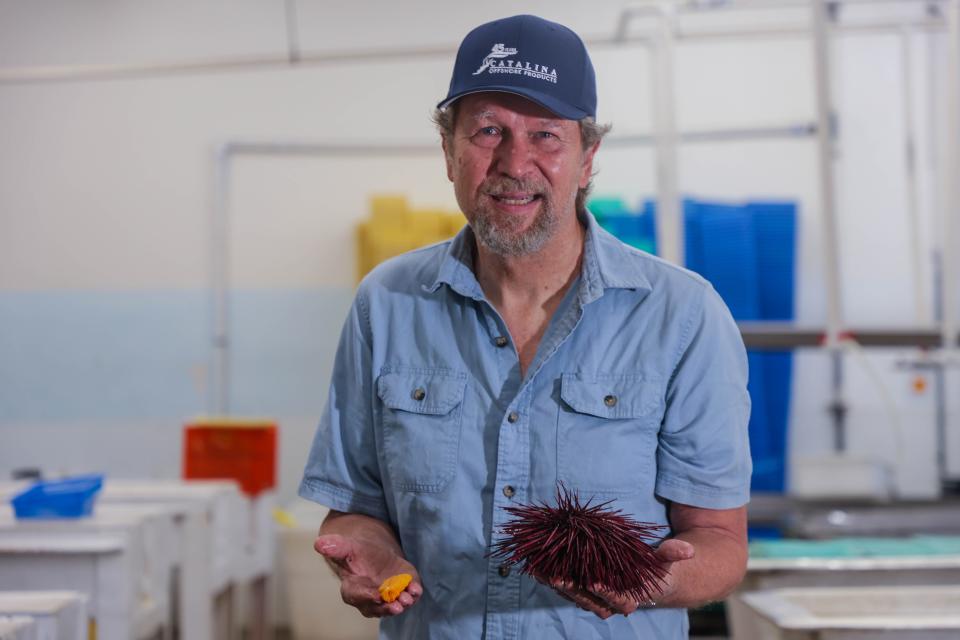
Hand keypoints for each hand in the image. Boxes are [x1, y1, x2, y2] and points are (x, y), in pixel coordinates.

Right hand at [314, 533, 422, 617]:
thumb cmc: (357, 552)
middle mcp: (370, 598)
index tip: (375, 595)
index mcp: (352, 588)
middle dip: (386, 607)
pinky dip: (414, 594)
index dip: (365, 596)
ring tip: (407, 599)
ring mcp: (388, 596)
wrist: (374, 553)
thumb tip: (320, 543)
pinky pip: (409, 596)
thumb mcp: (346, 547)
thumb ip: (335, 547)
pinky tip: (416, 589)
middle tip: (396, 605)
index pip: (356, 595)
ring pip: (394, 605)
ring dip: (401, 603)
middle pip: (377, 607)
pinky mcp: (403, 590)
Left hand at [549, 538, 694, 618]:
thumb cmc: (656, 569)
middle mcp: (609, 603)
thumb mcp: (665, 562)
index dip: (606, 592)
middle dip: (573, 590)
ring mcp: (593, 598)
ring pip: (573, 595)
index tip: (594, 581)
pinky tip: (536, 568)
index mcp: (631, 599)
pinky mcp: (581, 590)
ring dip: (556, 585)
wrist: (647, 579)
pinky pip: (565, 586)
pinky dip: (551, 578)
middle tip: (559, 577)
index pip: (617, 600)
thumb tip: (686, 549)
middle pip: (589, 600)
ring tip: (540, 572)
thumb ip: (672, 555)